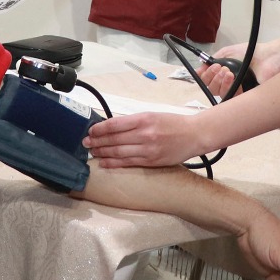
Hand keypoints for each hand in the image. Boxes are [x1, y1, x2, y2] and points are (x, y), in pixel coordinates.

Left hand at [83, 111, 204, 167]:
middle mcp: (145, 134)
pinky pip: (128, 163)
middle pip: (114, 139)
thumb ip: (133, 122)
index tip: (90, 131)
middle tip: (86, 143)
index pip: (115, 124)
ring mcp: (148, 149)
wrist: (194, 135)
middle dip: (97, 142)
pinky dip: (114, 163)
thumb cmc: (173, 124)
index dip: (99, 129)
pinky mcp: (151, 161)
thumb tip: (111, 127)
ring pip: (119, 152)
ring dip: (103, 153)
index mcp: (144, 119)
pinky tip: (104, 163)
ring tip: (92, 153)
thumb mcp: (152, 115)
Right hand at [197, 42, 279, 96]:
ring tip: (228, 72)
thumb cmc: (249, 53)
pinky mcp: (245, 97)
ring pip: (220, 94)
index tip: (210, 67)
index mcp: (222, 75)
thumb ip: (212, 60)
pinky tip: (232, 78)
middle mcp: (227, 85)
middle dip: (213, 78)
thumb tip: (199, 69)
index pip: (207, 81)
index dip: (205, 76)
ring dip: (221, 82)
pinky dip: (229, 88)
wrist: (266, 57)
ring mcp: (236, 92)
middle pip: (211, 88)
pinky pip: (232, 98)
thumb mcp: (227, 53)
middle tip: (222, 68)